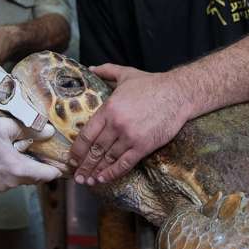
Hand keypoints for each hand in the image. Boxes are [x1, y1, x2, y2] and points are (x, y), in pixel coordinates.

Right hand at [0, 118, 59, 190]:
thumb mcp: (6, 126)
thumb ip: (31, 129)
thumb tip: (50, 131)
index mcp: (18, 169)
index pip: (48, 175)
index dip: (58, 168)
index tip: (65, 161)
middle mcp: (12, 183)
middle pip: (37, 178)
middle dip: (43, 165)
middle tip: (48, 152)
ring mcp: (2, 187)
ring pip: (25, 179)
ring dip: (29, 167)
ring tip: (27, 150)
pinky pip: (12, 180)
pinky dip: (16, 170)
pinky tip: (12, 156)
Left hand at [68, 64, 189, 185]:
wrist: (178, 94)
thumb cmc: (152, 84)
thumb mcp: (126, 73)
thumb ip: (106, 71)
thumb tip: (90, 68)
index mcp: (109, 108)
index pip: (87, 134)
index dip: (77, 150)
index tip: (71, 159)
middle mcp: (117, 125)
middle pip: (95, 150)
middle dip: (84, 165)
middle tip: (76, 176)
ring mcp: (130, 137)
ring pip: (108, 159)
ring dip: (95, 172)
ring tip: (87, 181)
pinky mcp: (144, 146)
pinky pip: (125, 164)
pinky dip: (112, 173)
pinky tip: (103, 179)